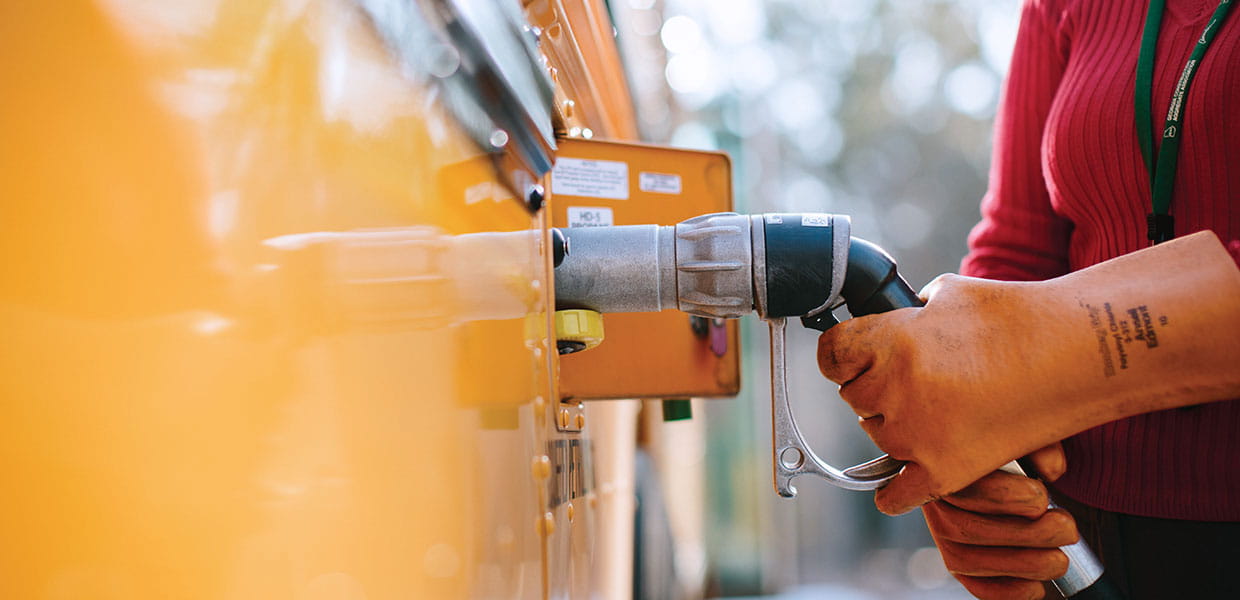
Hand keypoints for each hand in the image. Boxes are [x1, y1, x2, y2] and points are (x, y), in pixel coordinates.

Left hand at [819, 272, 1089, 513]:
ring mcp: (916, 435)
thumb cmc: (1019, 316)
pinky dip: (897, 491)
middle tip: (917, 380)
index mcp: (889, 341)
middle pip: (856, 398)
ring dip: (898, 426)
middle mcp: (894, 389)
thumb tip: (890, 319)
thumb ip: (908, 312)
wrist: (1078, 352)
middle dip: (879, 389)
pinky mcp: (944, 471)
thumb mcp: (949, 294)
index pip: (831, 355)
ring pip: (879, 437)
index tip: (853, 358)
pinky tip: (902, 480)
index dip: (844, 355)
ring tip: (943, 408)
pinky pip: (897, 494)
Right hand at [924, 444, 1075, 599]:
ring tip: (1059, 559)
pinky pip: (974, 586)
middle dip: (1026, 534)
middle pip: (968, 530)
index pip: (964, 488)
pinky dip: (1006, 592)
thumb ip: (1037, 443)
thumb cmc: (1010, 448)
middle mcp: (935, 505)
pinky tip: (1036, 587)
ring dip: (1022, 565)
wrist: (996, 463)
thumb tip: (1051, 470)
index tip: (1042, 496)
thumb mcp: (1022, 433)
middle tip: (1066, 528)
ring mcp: (943, 537)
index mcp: (943, 466)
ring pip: (970, 561)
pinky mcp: (957, 563)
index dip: (1005, 498)